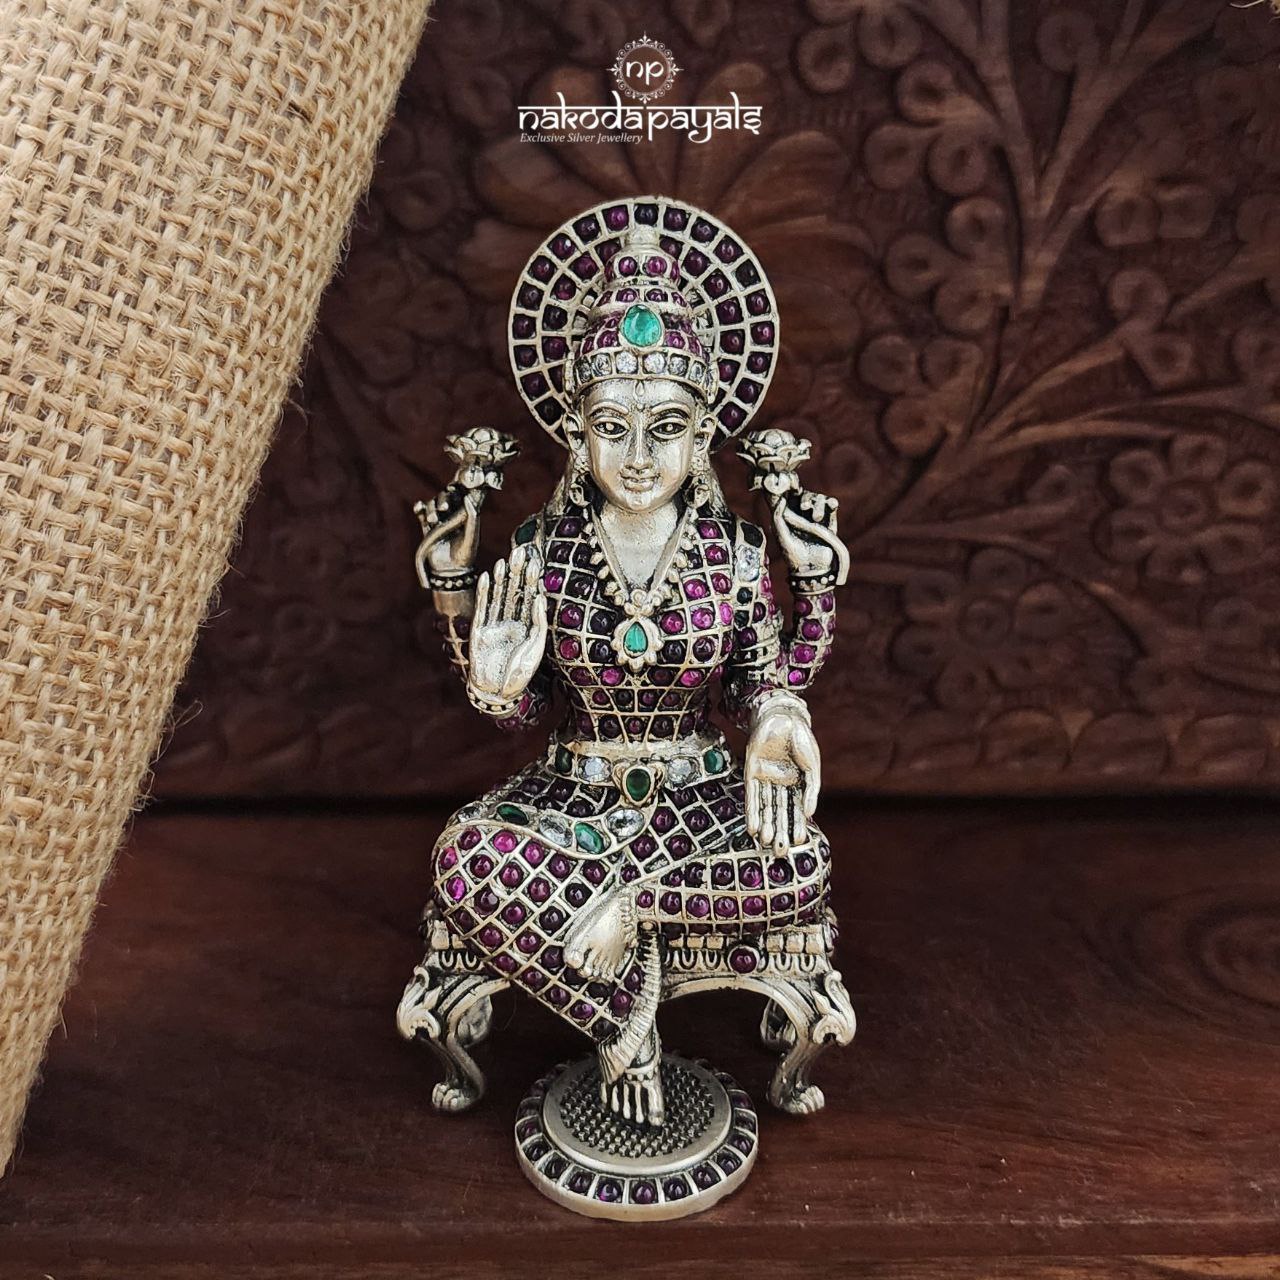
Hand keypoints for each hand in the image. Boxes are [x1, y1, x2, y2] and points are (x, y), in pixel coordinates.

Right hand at [414, 485, 482, 585]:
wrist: (450, 572)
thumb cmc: (465, 555)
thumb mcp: (471, 536)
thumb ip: (472, 518)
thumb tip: (468, 498)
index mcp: (466, 514)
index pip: (462, 495)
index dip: (459, 489)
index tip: (457, 487)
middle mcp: (453, 515)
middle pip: (446, 497)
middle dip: (443, 500)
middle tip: (444, 509)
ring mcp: (440, 520)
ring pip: (433, 504)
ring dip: (432, 508)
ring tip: (433, 520)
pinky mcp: (428, 527)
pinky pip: (422, 513)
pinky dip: (420, 508)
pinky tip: (419, 507)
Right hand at [468, 544, 547, 701]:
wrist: (498, 691)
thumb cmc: (520, 672)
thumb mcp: (536, 646)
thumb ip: (538, 622)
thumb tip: (540, 597)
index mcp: (527, 626)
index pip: (530, 597)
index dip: (531, 580)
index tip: (534, 561)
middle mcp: (512, 623)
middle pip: (514, 592)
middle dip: (516, 573)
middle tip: (519, 552)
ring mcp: (495, 625)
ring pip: (499, 597)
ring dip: (500, 579)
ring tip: (503, 561)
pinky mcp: (480, 630)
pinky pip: (483, 608)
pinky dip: (484, 593)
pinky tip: (486, 578)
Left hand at [744, 693, 820, 853]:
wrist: (784, 716)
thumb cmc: (802, 740)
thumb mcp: (812, 767)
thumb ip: (811, 790)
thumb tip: (811, 813)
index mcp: (797, 783)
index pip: (797, 810)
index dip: (798, 826)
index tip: (799, 843)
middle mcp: (780, 784)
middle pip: (779, 812)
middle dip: (780, 832)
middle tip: (780, 852)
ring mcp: (766, 778)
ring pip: (765, 807)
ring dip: (765, 826)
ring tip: (766, 844)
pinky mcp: (751, 771)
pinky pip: (751, 796)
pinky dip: (752, 812)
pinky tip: (752, 827)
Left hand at [770, 490, 849, 584]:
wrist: (812, 569)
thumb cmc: (792, 554)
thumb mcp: (780, 534)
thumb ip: (777, 516)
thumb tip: (782, 498)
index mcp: (788, 516)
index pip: (789, 497)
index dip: (789, 489)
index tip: (789, 485)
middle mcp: (802, 515)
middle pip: (805, 495)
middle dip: (805, 499)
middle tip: (803, 507)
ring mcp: (816, 518)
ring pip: (818, 499)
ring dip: (817, 504)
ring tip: (816, 518)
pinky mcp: (829, 523)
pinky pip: (831, 507)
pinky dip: (831, 503)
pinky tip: (831, 504)